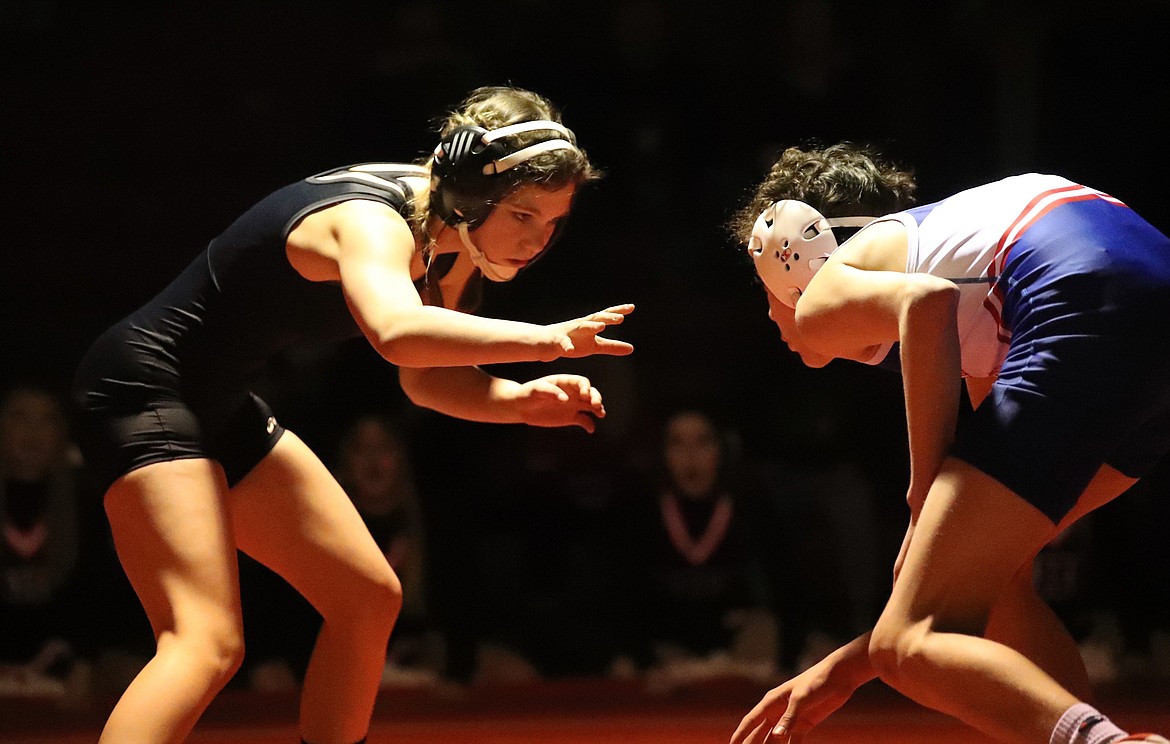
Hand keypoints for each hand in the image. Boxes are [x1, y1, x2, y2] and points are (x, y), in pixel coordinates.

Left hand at [509, 374, 605, 431]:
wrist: (521, 406)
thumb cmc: (528, 393)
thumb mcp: (536, 390)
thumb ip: (550, 392)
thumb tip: (565, 399)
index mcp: (565, 382)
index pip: (581, 382)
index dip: (586, 387)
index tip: (584, 394)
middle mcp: (572, 392)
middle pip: (590, 393)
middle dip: (596, 397)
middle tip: (596, 405)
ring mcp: (573, 405)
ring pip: (590, 405)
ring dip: (598, 409)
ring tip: (601, 414)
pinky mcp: (570, 417)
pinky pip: (584, 420)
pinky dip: (589, 424)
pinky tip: (591, 429)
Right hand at [546, 304, 633, 358]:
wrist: (543, 342)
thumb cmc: (571, 342)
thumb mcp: (593, 346)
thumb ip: (612, 346)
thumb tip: (632, 348)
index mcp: (589, 326)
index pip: (605, 316)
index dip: (618, 311)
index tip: (631, 307)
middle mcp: (580, 325)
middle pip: (595, 319)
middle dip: (607, 317)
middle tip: (620, 318)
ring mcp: (568, 332)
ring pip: (580, 327)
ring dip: (590, 326)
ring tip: (601, 326)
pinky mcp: (557, 342)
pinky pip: (562, 344)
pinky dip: (566, 346)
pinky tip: (570, 350)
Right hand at [730, 658, 852, 743]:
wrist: (840, 676)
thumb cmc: (817, 680)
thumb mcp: (802, 698)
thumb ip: (790, 718)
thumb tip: (777, 735)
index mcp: (771, 702)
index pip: (750, 721)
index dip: (740, 735)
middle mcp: (777, 711)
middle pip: (760, 734)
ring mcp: (790, 719)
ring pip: (774, 740)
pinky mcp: (803, 724)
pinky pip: (793, 742)